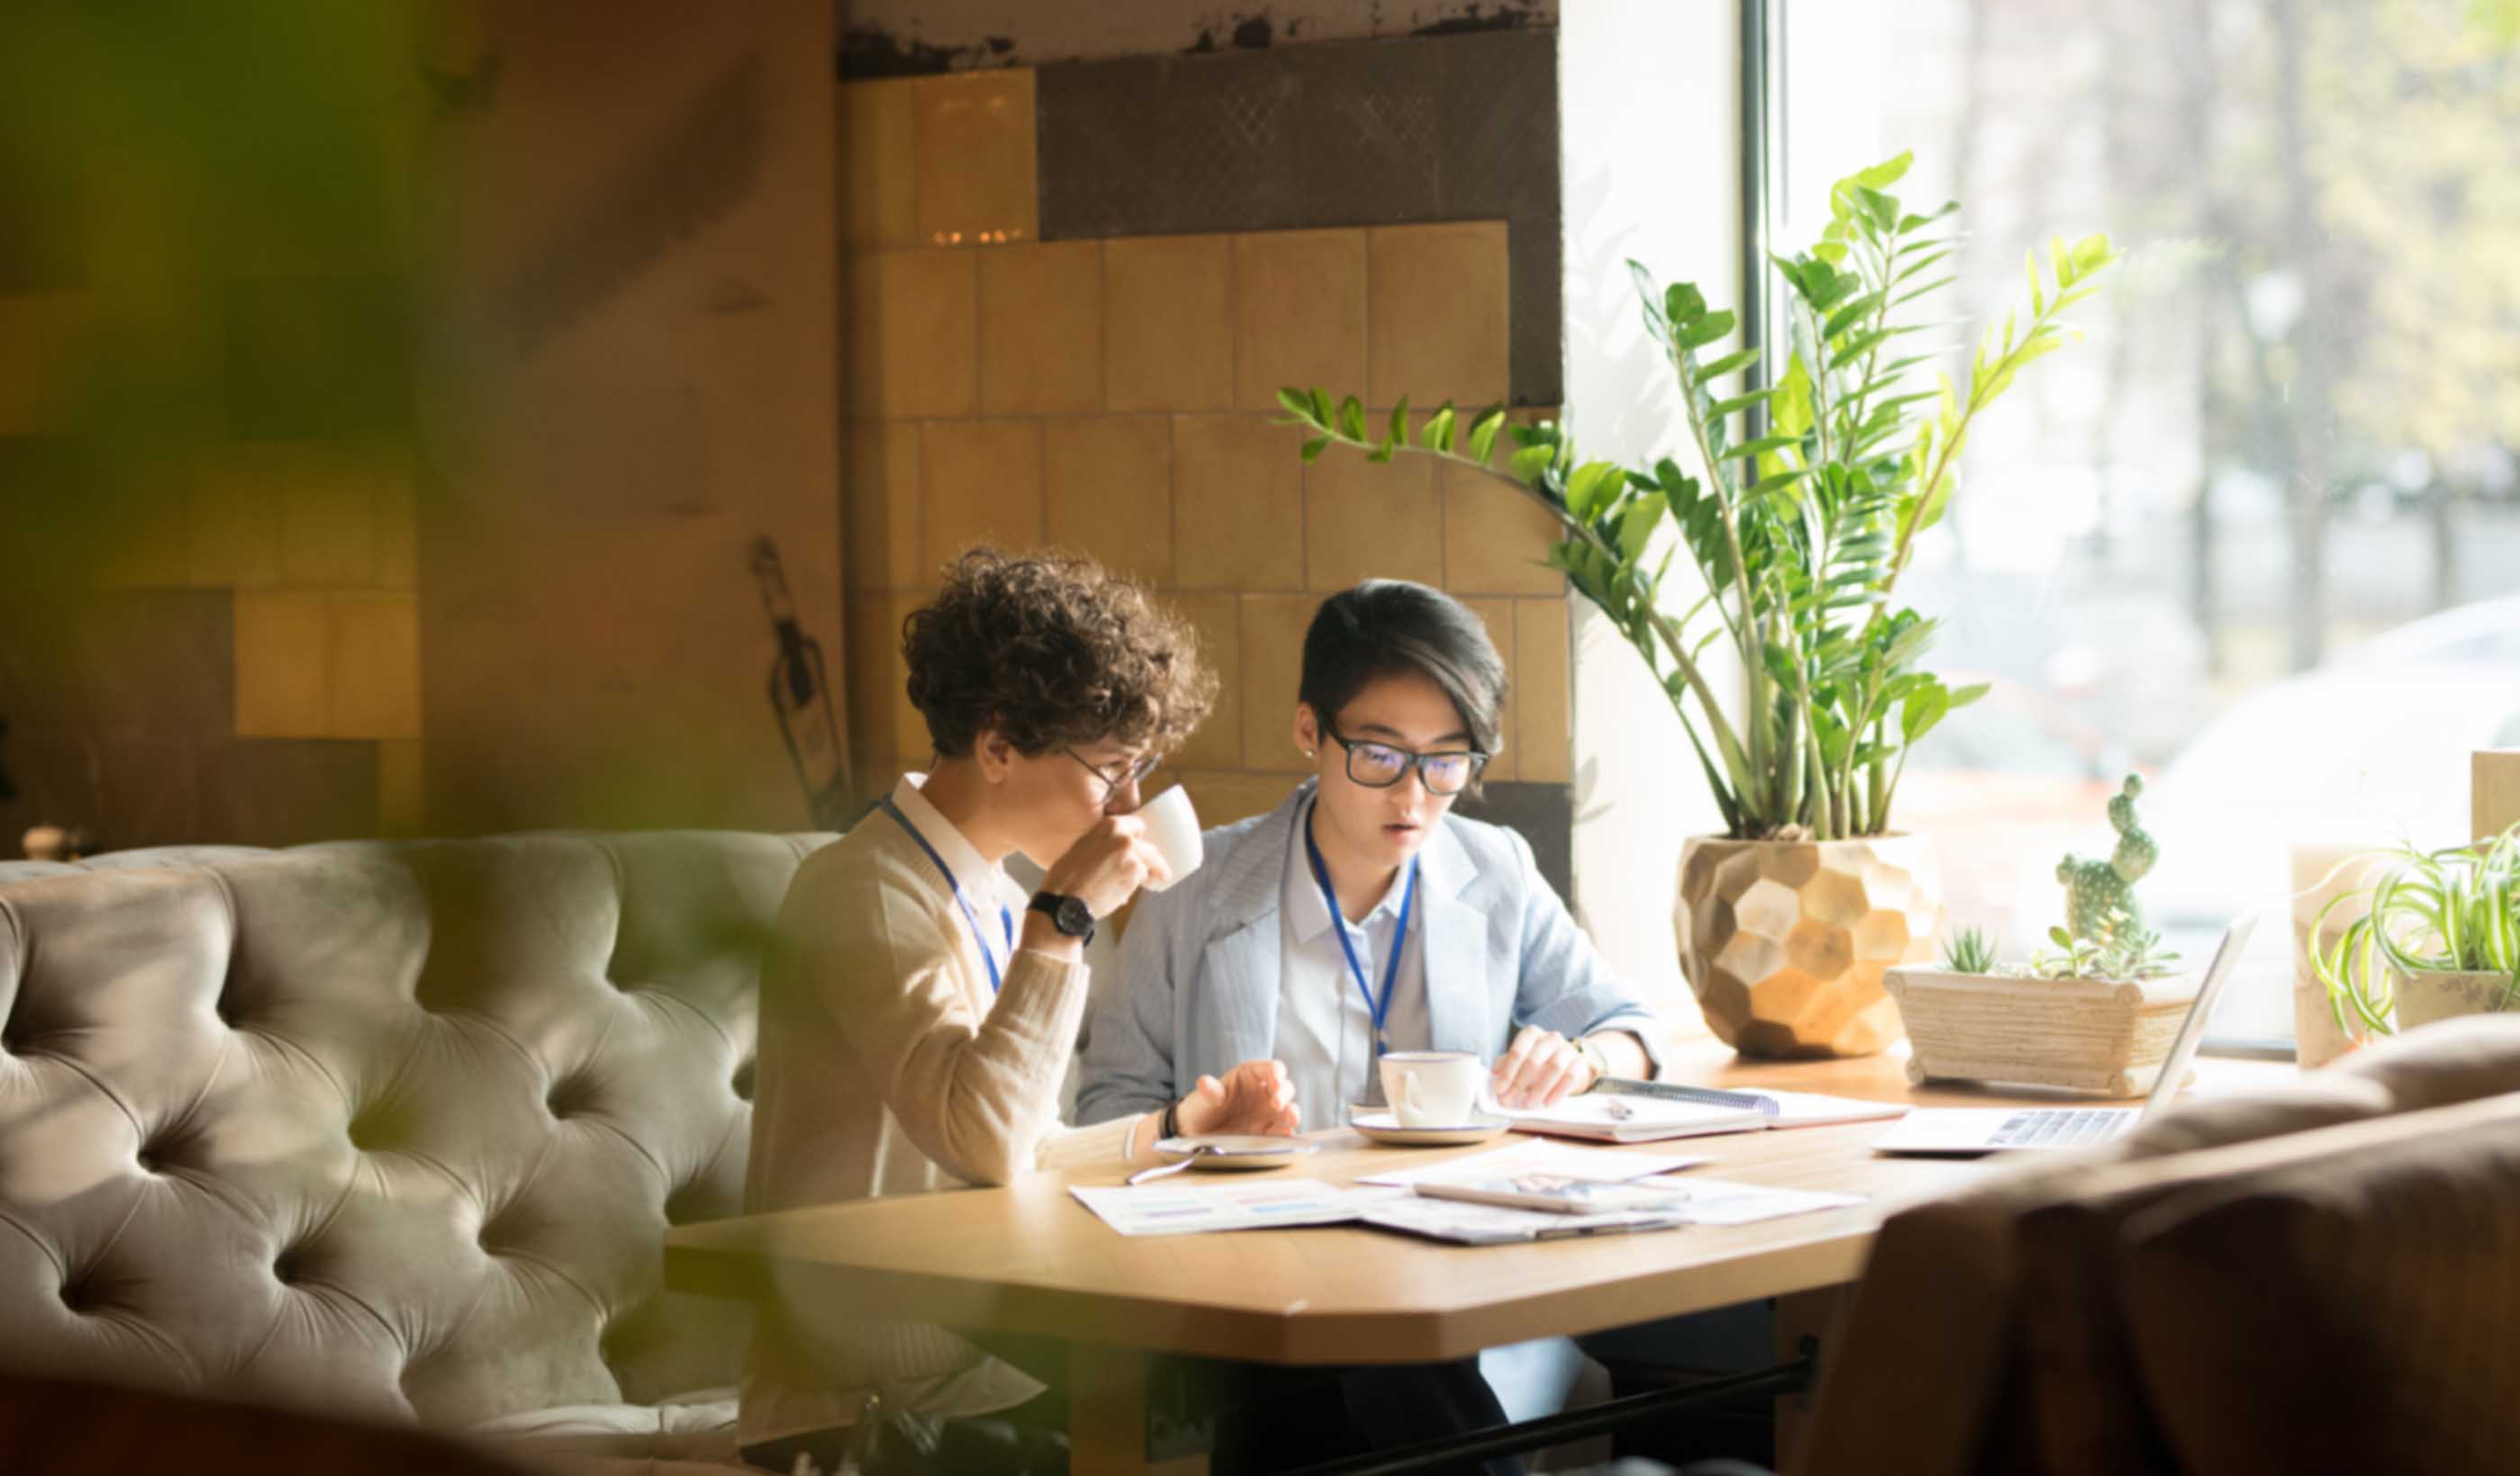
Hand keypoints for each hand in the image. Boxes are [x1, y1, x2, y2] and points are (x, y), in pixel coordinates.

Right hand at [1038, 814, 1171, 920]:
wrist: (1065, 902)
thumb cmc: (1066, 879)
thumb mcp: (1081, 847)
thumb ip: (1103, 843)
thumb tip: (1115, 849)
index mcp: (1109, 826)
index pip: (1137, 826)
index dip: (1137, 840)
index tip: (1139, 849)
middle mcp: (1123, 837)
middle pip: (1149, 848)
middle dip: (1149, 861)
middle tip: (1148, 872)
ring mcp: (1132, 855)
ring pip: (1147, 865)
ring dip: (1142, 876)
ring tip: (1129, 887)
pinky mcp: (1135, 875)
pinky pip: (1142, 880)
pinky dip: (1135, 888)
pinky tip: (1121, 895)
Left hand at [1177, 1060, 1300, 1136]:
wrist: (1196, 1134)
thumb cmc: (1202, 1108)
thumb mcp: (1204, 1098)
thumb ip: (1210, 1091)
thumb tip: (1204, 1082)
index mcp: (1250, 1076)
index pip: (1271, 1069)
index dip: (1276, 1073)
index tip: (1276, 1081)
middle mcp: (1263, 1093)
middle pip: (1284, 1088)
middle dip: (1284, 1093)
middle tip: (1277, 1103)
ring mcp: (1267, 1114)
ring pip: (1288, 1110)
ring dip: (1292, 1113)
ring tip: (1291, 1118)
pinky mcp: (1267, 1133)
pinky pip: (1282, 1132)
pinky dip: (1286, 1134)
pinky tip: (1286, 1136)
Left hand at [1491, 1026, 1592, 1107]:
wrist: (1569, 1065)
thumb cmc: (1539, 1063)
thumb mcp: (1520, 1062)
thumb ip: (1505, 1066)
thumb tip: (1493, 1076)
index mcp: (1532, 1034)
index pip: (1518, 1050)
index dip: (1507, 1071)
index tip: (1500, 1090)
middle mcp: (1550, 1038)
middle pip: (1534, 1060)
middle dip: (1519, 1083)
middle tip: (1510, 1101)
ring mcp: (1567, 1049)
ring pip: (1554, 1067)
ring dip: (1539, 1088)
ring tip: (1528, 1104)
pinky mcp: (1580, 1062)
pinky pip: (1570, 1076)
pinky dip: (1558, 1091)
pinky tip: (1548, 1103)